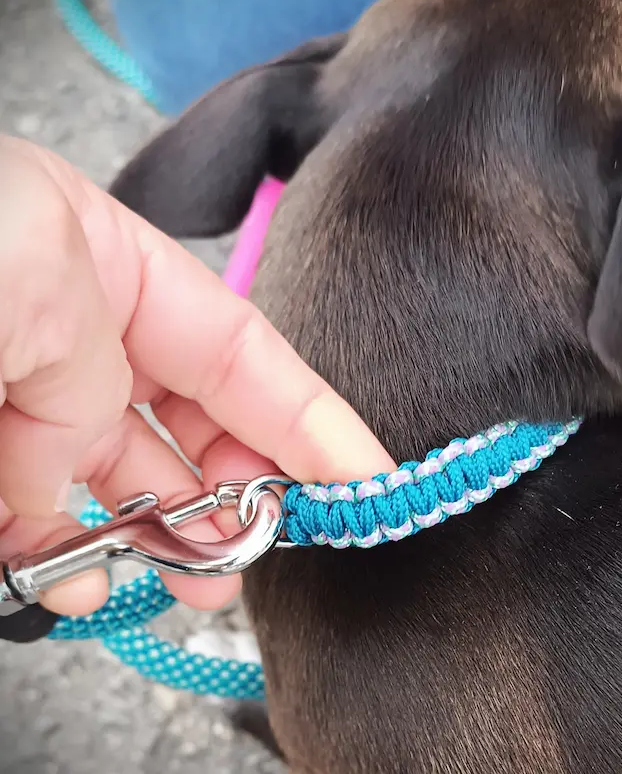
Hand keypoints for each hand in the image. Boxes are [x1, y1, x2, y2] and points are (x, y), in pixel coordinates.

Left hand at [0, 135, 393, 616]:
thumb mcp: (32, 264)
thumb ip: (86, 372)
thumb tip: (75, 471)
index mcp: (105, 264)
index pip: (244, 354)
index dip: (313, 418)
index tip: (366, 477)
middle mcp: (71, 332)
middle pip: (194, 420)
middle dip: (244, 482)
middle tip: (275, 540)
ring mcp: (19, 399)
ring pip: (122, 478)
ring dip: (166, 530)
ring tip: (201, 577)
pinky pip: (40, 516)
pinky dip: (70, 553)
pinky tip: (89, 578)